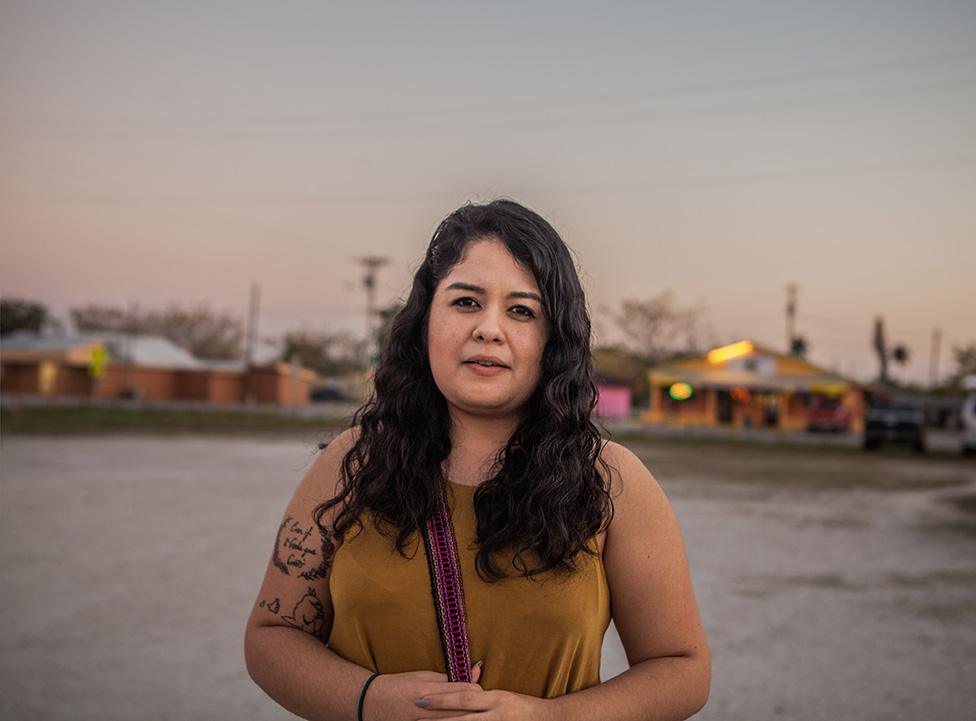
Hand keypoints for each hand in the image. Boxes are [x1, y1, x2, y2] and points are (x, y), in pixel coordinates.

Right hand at [363, 664, 482, 720]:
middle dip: (475, 707)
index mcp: (426, 689)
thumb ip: (448, 677)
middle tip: (482, 706)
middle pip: (462, 710)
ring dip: (465, 717)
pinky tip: (456, 720)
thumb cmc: (398, 686)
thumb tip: (474, 672)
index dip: (475, 689)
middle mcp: (424, 708)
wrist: (370, 702)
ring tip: (473, 714)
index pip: (462, 691)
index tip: (479, 689)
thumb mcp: (422, 676)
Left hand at [414, 663, 551, 720]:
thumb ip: (480, 696)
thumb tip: (457, 689)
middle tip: (414, 714)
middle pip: (461, 718)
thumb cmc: (522, 707)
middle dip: (436, 717)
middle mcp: (496, 715)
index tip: (420, 698)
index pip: (463, 698)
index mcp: (495, 699)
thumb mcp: (501, 696)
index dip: (441, 699)